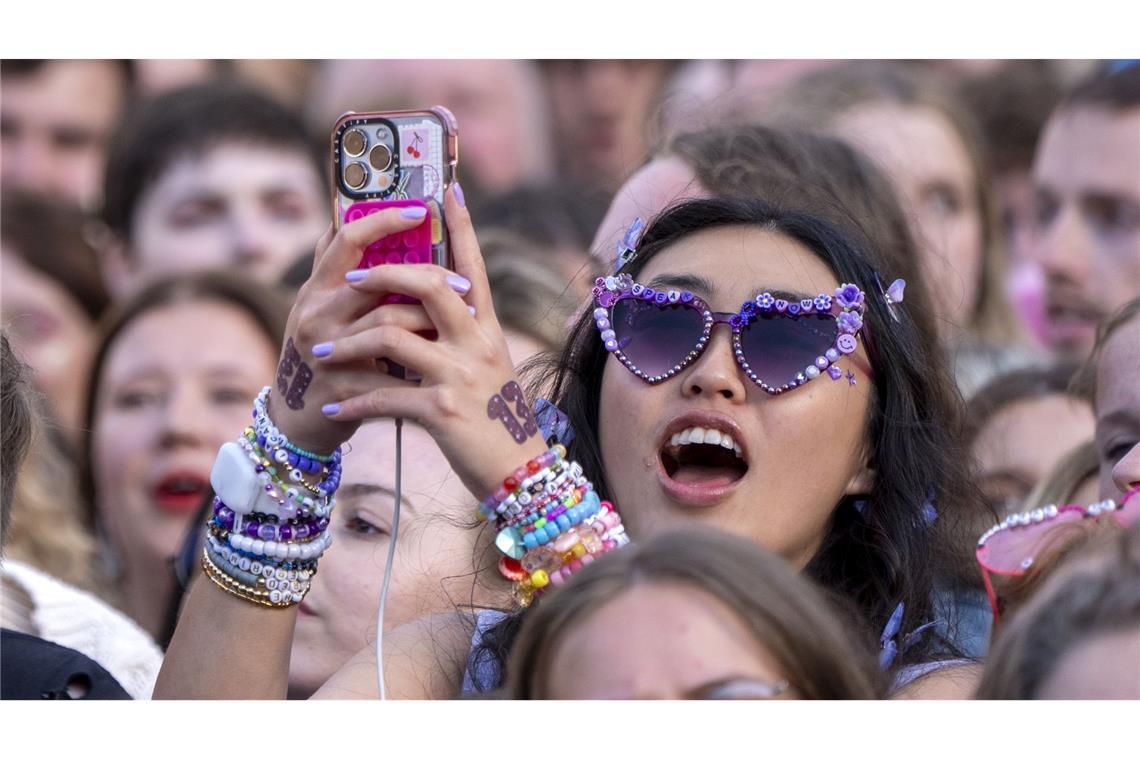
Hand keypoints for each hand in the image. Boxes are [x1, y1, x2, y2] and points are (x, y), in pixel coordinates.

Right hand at [269, 205, 450, 454]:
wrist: (299, 421)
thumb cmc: (326, 352)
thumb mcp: (324, 308)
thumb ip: (341, 269)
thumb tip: (354, 213)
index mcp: (317, 287)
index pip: (348, 238)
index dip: (383, 219)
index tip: (421, 209)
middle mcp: (316, 313)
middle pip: (378, 282)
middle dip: (427, 281)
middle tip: (462, 285)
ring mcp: (325, 351)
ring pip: (388, 325)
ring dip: (429, 325)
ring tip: (460, 325)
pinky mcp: (339, 387)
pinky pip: (389, 374)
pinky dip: (419, 371)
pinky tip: (444, 368)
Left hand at [314, 186, 547, 495]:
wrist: (520, 474)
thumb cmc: (500, 422)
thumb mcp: (491, 370)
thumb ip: (464, 338)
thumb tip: (432, 312)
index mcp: (488, 330)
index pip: (474, 266)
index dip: (461, 226)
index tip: (446, 188)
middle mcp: (477, 344)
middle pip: (430, 284)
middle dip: (383, 275)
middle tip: (350, 282)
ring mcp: (460, 376)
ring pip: (392, 337)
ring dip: (350, 345)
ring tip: (326, 354)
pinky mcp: (442, 411)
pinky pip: (384, 395)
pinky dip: (353, 401)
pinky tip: (334, 407)